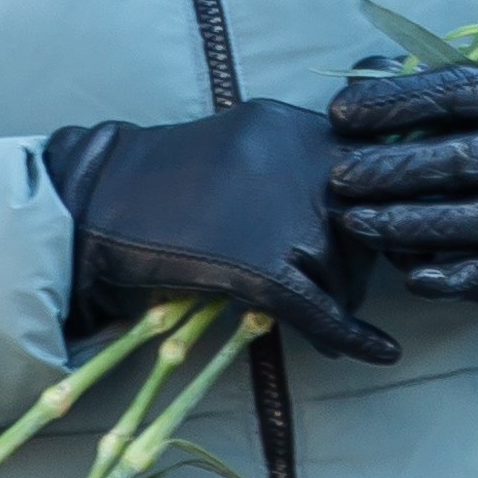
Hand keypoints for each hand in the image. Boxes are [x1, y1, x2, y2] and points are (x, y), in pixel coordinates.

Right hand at [44, 99, 399, 364]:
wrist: (91, 207)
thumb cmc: (160, 184)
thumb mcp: (240, 145)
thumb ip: (295, 161)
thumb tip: (358, 198)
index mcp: (291, 124)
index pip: (371, 168)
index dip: (380, 210)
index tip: (385, 236)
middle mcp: (296, 160)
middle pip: (365, 223)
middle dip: (361, 262)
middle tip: (345, 288)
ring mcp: (280, 213)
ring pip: (345, 269)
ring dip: (344, 299)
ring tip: (329, 321)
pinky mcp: (260, 266)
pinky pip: (322, 309)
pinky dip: (352, 337)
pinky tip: (377, 353)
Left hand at [328, 53, 477, 302]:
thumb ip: (442, 76)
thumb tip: (368, 72)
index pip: (452, 96)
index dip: (393, 104)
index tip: (339, 113)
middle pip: (457, 161)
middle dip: (392, 170)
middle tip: (338, 177)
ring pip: (471, 220)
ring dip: (408, 225)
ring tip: (355, 223)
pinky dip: (458, 278)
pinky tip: (413, 278)